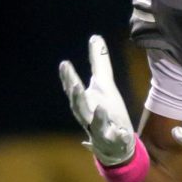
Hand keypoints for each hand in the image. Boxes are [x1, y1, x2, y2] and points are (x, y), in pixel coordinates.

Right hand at [59, 35, 136, 165]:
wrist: (116, 144)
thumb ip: (99, 62)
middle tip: (73, 83)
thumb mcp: (105, 85)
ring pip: (93, 123)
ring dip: (94, 115)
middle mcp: (88, 116)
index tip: (64, 64)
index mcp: (85, 102)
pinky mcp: (113, 140)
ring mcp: (100, 130)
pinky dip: (112, 131)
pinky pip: (112, 136)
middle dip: (76, 95)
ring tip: (97, 105)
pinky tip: (116, 125)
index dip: (68, 78)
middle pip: (79, 106)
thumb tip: (95, 37)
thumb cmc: (107, 112)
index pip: (74, 89)